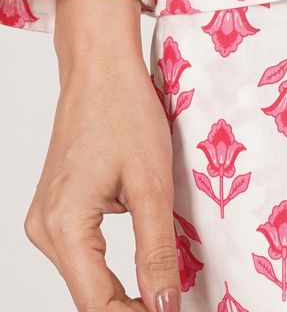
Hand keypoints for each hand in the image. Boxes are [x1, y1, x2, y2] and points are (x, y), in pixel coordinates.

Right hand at [24, 0, 180, 311]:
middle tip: (171, 306)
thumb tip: (164, 305)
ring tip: (162, 294)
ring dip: (121, 291)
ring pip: (85, 277)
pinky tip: (141, 269)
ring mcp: (46, 220)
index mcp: (63, 225)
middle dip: (129, 307)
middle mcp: (44, 229)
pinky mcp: (56, 210)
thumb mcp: (151, 182)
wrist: (100, 68)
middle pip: (87, 295)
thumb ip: (156, 249)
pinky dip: (110, 267)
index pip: (96, 302)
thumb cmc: (125, 110)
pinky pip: (83, 254)